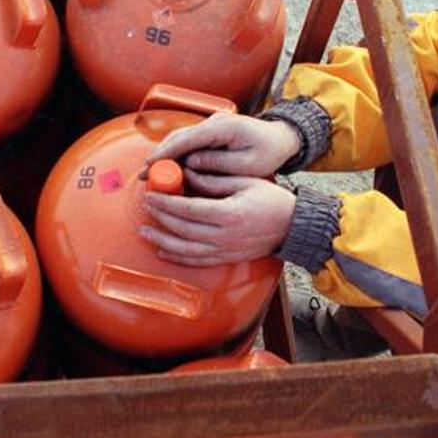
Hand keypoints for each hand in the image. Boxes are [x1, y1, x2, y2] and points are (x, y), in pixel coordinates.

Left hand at [138, 168, 295, 266]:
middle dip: (160, 218)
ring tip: (145, 232)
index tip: (151, 195)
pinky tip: (163, 251)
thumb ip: (214, 180)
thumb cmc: (270, 200)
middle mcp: (224, 236)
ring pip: (185, 249)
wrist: (291, 226)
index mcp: (228, 214)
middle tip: (146, 207)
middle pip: (182, 229)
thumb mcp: (244, 181)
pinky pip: (197, 261)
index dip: (166, 203)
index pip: (187, 209)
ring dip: (162, 241)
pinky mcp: (226, 258)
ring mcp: (224, 250)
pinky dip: (177, 258)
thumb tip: (188, 175)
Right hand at [139, 112, 301, 178]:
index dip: (165, 153)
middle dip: (160, 156)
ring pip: (181, 138)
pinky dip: (176, 154)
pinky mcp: (211, 131)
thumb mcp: (248, 164)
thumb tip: (190, 164)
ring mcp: (211, 124)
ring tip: (151, 175)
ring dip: (165, 155)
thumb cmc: (269, 152)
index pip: (187, 139)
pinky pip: (189, 142)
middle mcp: (214, 121)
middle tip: (144, 176)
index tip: (149, 166)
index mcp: (224, 127)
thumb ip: (219, 163)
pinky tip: (168, 169)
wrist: (282, 138)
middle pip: (178, 136)